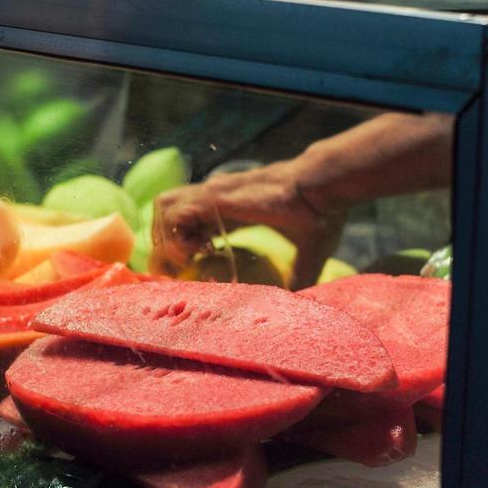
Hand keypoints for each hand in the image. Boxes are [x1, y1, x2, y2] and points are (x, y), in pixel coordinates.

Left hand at [151, 158, 346, 287]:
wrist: (326, 188)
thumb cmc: (320, 214)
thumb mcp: (309, 253)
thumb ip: (301, 275)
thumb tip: (302, 299)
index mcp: (232, 211)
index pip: (187, 224)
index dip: (180, 246)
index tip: (191, 270)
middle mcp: (217, 200)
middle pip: (165, 215)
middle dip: (164, 244)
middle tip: (183, 269)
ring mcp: (214, 194)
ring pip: (162, 208)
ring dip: (166, 237)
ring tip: (187, 260)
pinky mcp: (215, 196)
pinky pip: (175, 213)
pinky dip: (175, 235)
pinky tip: (196, 253)